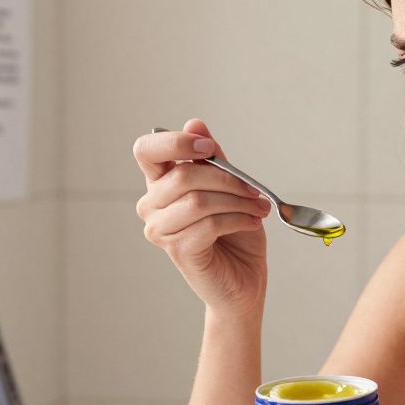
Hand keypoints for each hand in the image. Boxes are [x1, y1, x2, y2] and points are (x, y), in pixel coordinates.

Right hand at [133, 119, 271, 313]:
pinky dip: (237, 220)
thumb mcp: (230, 188)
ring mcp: (160, 230)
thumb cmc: (235, 234)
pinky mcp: (177, 251)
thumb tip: (196, 123)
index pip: (147, 150)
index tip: (208, 149)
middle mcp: (152, 205)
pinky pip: (208, 225)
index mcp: (160, 183)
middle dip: (226, 179)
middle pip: (182, 176)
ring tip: (258, 208)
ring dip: (236, 201)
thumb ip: (213, 159)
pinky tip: (252, 223)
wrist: (243, 280)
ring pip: (197, 201)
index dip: (175, 142)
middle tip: (254, 190)